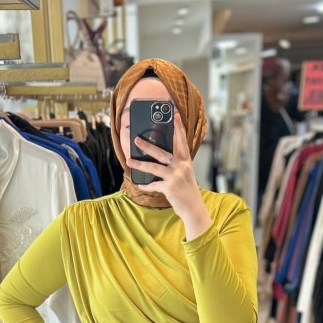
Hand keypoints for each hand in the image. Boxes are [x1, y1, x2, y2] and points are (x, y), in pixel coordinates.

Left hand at [127, 111, 211, 236]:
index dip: (179, 128)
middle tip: (136, 139)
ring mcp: (175, 177)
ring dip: (140, 165)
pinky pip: (153, 185)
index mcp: (186, 161)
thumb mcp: (185, 174)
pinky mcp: (170, 188)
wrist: (194, 208)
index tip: (174, 115)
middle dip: (148, 146)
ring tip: (129, 161)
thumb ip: (175, 164)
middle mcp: (182, 167)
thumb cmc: (187, 190)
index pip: (182, 141)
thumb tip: (158, 156)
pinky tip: (139, 183)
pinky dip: (146, 185)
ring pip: (154, 168)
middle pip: (162, 153)